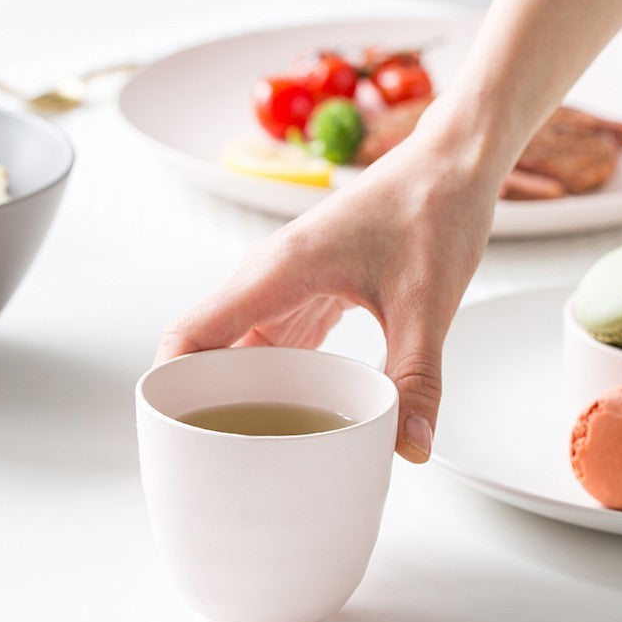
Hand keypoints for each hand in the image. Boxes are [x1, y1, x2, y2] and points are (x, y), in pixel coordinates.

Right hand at [156, 113, 497, 461]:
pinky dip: (271, 377)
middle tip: (212, 458)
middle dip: (200, 401)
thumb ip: (416, 379)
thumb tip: (410, 449)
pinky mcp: (309, 290)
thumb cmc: (433, 210)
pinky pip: (273, 341)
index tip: (170, 432)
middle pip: (207, 347)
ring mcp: (287, 284)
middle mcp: (269, 278)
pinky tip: (289, 409)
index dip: (168, 385)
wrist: (453, 163)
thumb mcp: (427, 305)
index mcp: (277, 273)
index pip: (192, 334)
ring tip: (244, 445)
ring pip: (239, 347)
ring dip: (235, 392)